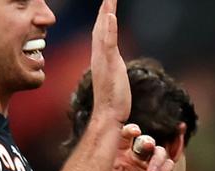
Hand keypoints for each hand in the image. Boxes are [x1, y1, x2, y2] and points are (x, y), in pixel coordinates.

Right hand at [89, 0, 128, 123]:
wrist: (108, 116)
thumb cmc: (114, 101)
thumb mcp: (115, 78)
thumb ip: (113, 68)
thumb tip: (113, 65)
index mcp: (101, 57)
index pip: (102, 32)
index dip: (104, 17)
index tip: (108, 3)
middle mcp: (99, 56)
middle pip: (100, 27)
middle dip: (104, 9)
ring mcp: (103, 60)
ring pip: (103, 31)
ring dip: (106, 12)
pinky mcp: (109, 65)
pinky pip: (108, 43)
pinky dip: (108, 28)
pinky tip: (110, 15)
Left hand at [104, 127, 174, 170]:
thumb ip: (107, 158)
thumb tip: (107, 137)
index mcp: (123, 155)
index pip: (128, 136)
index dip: (131, 130)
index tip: (133, 132)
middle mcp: (138, 159)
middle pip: (147, 140)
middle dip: (147, 141)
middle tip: (145, 146)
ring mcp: (152, 167)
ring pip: (160, 151)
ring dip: (157, 159)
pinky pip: (169, 165)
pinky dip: (164, 169)